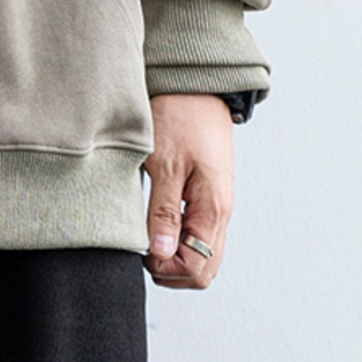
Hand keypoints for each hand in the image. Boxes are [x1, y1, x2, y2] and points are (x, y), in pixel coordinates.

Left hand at [144, 94, 234, 290]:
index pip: (197, 268)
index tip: (141, 250)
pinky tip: (157, 226)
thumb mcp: (164, 165)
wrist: (196, 90)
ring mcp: (216, 209)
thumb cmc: (179, 120)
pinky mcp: (208, 201)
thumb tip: (161, 253)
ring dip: (174, 258)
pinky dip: (178, 243)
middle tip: (143, 247)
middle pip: (203, 272)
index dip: (165, 267)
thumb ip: (163, 213)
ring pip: (202, 258)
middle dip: (170, 270)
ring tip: (147, 235)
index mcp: (214, 208)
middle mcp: (221, 214)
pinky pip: (199, 239)